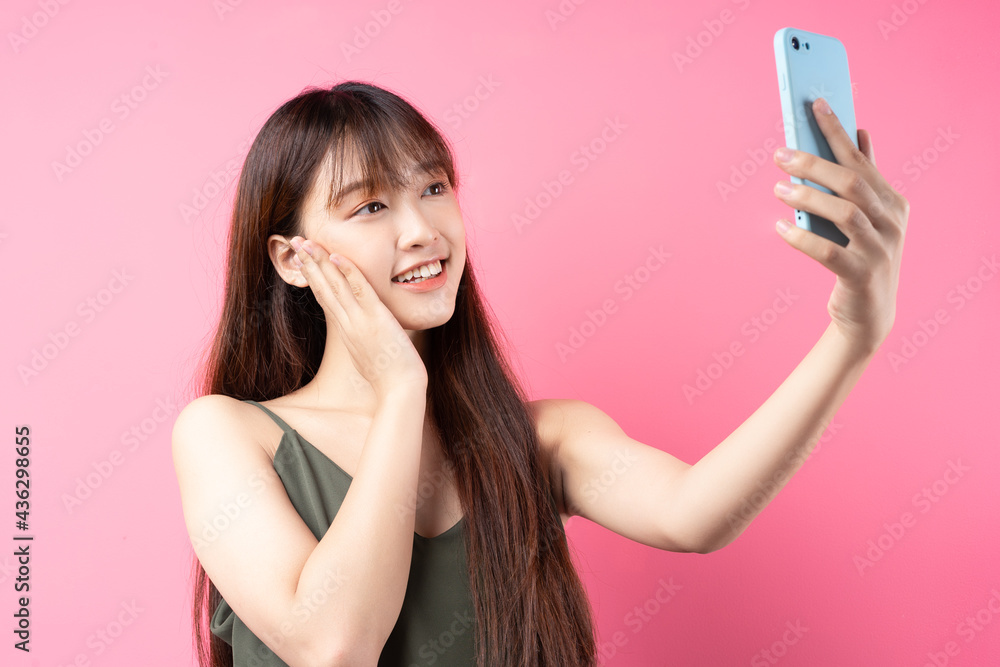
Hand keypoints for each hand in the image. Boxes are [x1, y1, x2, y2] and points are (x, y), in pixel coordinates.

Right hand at [289, 236, 428, 396]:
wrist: (399, 391)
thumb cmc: (389, 378)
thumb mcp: (369, 356)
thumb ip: (363, 340)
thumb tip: (363, 335)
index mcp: (346, 331)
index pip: (324, 297)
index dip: (312, 277)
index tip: (301, 260)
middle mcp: (347, 324)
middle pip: (322, 288)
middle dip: (308, 263)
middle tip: (293, 242)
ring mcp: (359, 321)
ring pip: (335, 286)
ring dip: (320, 262)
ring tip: (305, 242)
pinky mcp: (375, 319)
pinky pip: (359, 291)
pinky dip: (348, 272)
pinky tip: (337, 256)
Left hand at [772, 97, 908, 356]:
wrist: (869, 315)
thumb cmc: (862, 257)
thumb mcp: (868, 216)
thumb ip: (864, 178)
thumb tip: (862, 133)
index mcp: (893, 202)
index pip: (861, 160)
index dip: (838, 132)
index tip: (815, 105)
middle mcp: (892, 223)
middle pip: (852, 182)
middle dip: (814, 164)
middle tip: (780, 155)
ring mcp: (880, 250)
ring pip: (844, 213)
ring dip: (807, 197)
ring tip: (778, 190)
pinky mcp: (861, 276)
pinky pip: (827, 252)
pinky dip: (801, 238)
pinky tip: (780, 228)